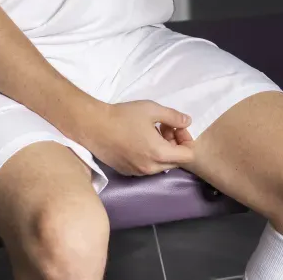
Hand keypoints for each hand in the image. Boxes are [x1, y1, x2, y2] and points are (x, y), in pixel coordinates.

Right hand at [80, 100, 194, 176]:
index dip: (186, 140)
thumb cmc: (124, 117)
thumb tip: (187, 122)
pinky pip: (147, 167)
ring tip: (152, 132)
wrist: (94, 127)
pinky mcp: (127, 172)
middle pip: (175, 161)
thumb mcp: (152, 110)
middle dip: (175, 144)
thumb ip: (174, 117)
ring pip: (161, 165)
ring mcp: (138, 172)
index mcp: (159, 153)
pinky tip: (140, 141)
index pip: (187, 155)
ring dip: (163, 150)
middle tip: (165, 127)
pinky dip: (150, 156)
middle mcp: (150, 168)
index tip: (177, 127)